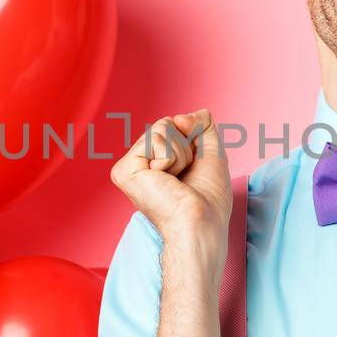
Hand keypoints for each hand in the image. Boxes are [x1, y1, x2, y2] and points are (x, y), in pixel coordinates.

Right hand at [110, 108, 232, 247]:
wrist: (201, 221)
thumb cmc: (209, 199)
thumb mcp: (212, 152)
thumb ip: (203, 125)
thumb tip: (185, 114)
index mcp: (154, 161)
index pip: (171, 125)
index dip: (191, 139)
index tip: (193, 168)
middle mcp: (138, 163)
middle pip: (166, 123)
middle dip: (185, 145)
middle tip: (184, 176)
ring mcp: (129, 167)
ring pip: (161, 128)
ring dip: (179, 153)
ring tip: (176, 180)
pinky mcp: (124, 170)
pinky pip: (155, 140)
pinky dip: (170, 157)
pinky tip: (166, 180)